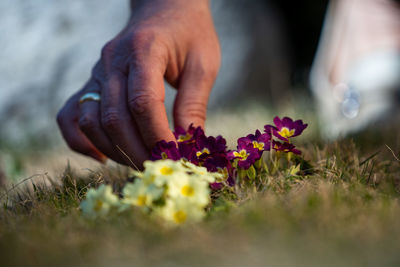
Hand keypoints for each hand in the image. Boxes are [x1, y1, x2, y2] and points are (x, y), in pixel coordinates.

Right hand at [57, 0, 220, 166]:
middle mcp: (113, 60)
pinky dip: (81, 140)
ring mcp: (97, 71)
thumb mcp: (203, 64)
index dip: (157, 136)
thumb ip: (194, 104)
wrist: (164, 8)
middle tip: (160, 167)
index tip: (175, 157)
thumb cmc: (189, 34)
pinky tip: (104, 155)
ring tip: (140, 162)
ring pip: (90, 121)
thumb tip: (187, 146)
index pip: (143, 102)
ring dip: (114, 150)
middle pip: (115, 118)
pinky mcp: (91, 82)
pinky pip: (71, 115)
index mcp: (144, 49)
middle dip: (138, 151)